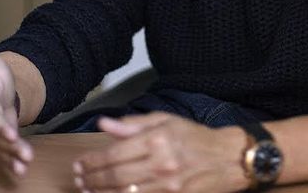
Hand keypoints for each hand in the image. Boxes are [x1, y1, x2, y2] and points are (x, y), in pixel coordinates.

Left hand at [72, 113, 248, 192]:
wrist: (228, 158)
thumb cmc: (196, 137)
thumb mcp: (166, 121)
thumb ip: (133, 124)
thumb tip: (104, 124)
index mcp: (158, 139)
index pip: (115, 153)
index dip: (92, 161)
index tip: (80, 164)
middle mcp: (162, 162)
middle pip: (116, 176)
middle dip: (92, 179)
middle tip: (79, 180)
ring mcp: (168, 185)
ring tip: (88, 191)